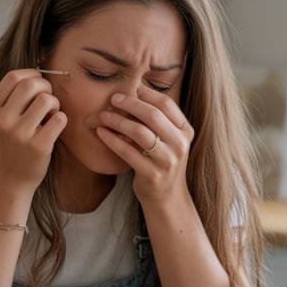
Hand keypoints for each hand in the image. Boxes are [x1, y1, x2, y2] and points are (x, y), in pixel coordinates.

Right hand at [0, 69, 66, 194]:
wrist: (10, 181)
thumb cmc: (10, 146)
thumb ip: (11, 98)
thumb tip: (39, 74)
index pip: (13, 77)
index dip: (32, 75)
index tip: (38, 85)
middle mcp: (2, 121)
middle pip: (31, 84)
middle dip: (46, 87)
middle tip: (48, 100)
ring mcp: (19, 134)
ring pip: (47, 99)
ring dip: (55, 104)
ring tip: (51, 115)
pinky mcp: (38, 147)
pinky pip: (59, 119)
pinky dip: (61, 119)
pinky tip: (54, 128)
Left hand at [95, 87, 193, 204]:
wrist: (166, 197)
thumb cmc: (162, 162)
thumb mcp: (169, 140)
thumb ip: (159, 120)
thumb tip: (136, 93)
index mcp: (185, 132)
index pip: (167, 104)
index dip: (148, 94)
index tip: (132, 89)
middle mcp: (179, 145)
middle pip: (152, 115)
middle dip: (130, 104)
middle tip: (113, 99)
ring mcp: (167, 161)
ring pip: (139, 132)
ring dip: (117, 121)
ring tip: (103, 115)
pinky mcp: (151, 174)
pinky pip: (127, 152)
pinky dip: (112, 139)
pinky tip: (101, 132)